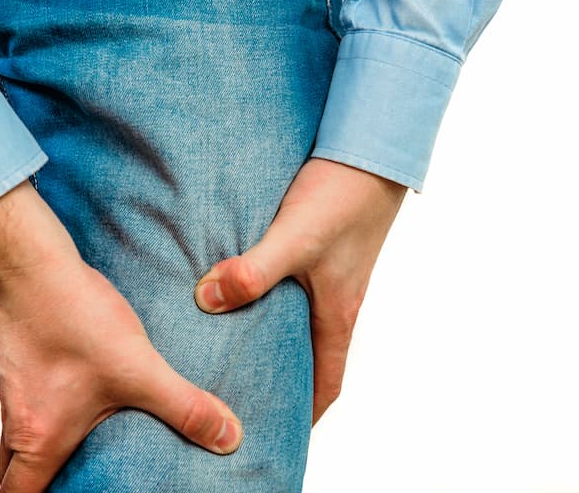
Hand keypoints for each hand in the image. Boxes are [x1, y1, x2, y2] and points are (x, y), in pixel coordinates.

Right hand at [0, 181, 242, 492]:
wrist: (29, 261)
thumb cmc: (71, 316)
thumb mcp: (139, 369)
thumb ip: (184, 406)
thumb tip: (227, 438)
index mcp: (38, 437)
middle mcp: (17, 416)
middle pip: (12, 468)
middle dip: (40, 478)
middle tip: (73, 477)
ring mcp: (11, 383)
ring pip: (17, 429)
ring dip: (44, 437)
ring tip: (83, 434)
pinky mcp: (17, 353)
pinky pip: (26, 392)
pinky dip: (46, 399)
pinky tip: (78, 381)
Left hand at [194, 158, 405, 423]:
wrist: (371, 145)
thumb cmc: (343, 195)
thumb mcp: (296, 238)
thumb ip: (253, 271)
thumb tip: (207, 300)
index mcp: (338, 312)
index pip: (327, 381)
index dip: (307, 413)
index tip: (280, 433)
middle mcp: (338, 299)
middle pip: (311, 355)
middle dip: (283, 378)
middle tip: (243, 389)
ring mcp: (332, 272)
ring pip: (300, 319)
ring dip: (274, 334)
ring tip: (234, 340)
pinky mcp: (322, 246)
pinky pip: (295, 284)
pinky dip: (272, 295)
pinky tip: (242, 282)